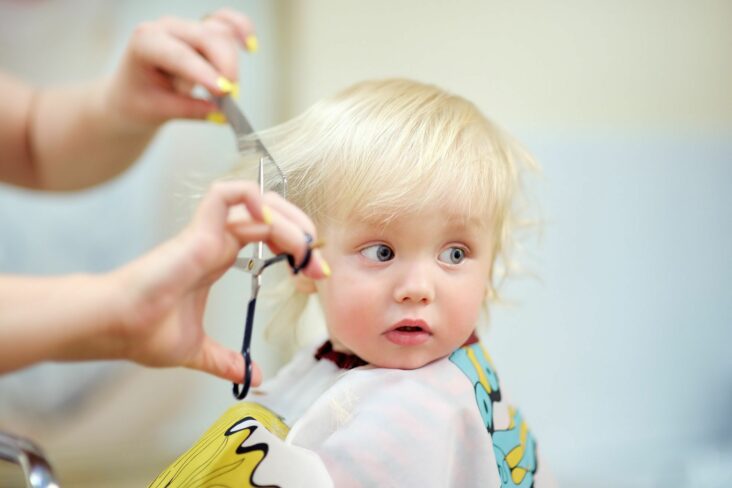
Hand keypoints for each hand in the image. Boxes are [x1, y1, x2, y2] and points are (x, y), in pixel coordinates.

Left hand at [104, 8, 255, 129]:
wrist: (133, 93)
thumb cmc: (139, 100)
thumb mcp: (157, 111)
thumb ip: (189, 110)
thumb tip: (221, 114)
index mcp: (145, 42)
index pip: (179, 54)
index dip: (203, 72)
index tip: (224, 92)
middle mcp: (167, 28)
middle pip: (206, 37)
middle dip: (224, 66)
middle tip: (232, 97)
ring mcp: (186, 27)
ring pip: (220, 33)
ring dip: (230, 62)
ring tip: (225, 92)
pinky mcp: (203, 31)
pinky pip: (226, 22)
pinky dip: (241, 29)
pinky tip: (250, 46)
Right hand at [111, 181, 328, 383]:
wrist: (115, 328)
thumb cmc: (144, 331)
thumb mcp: (198, 351)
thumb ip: (226, 360)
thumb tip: (253, 376)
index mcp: (217, 258)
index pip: (266, 236)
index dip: (295, 247)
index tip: (314, 273)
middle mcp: (216, 241)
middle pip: (269, 215)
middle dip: (301, 231)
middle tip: (317, 261)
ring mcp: (207, 234)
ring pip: (256, 203)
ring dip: (289, 219)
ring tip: (304, 248)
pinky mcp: (198, 232)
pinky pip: (226, 195)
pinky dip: (253, 197)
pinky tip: (272, 222)